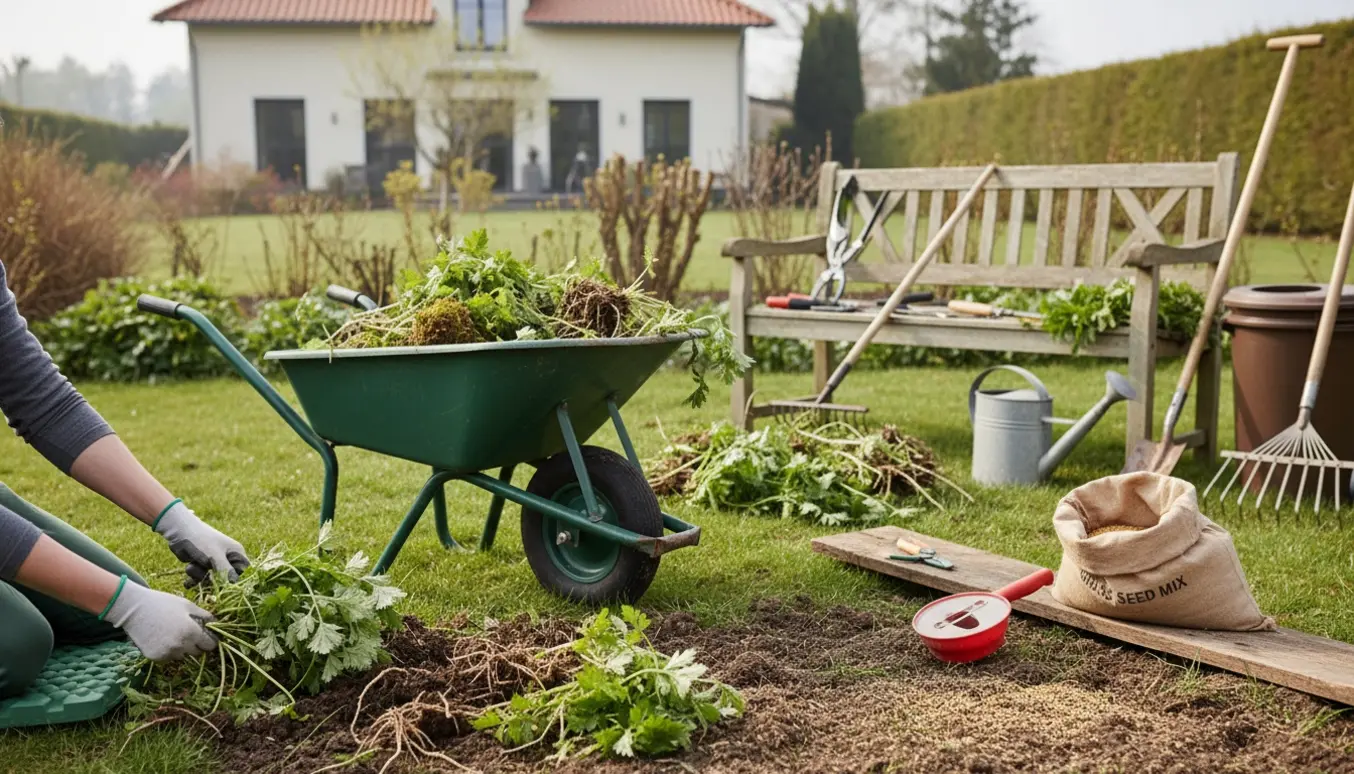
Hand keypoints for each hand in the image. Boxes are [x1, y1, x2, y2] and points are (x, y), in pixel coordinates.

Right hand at [103, 579, 217, 660]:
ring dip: (182, 649)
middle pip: (197, 652)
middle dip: (196, 644)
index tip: (206, 636)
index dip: (209, 640)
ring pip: (183, 656)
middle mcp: (180, 645)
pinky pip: (169, 658)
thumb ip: (205, 616)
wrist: (134, 609)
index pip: (210, 645)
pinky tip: (161, 638)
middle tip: (187, 632)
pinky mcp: (155, 658)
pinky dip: (168, 651)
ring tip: (171, 633)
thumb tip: (218, 624)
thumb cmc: (163, 604)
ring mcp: (167, 653)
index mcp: (191, 631)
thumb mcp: (187, 605)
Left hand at [154, 500, 249, 584]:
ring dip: (200, 577)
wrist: (178, 531)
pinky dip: (193, 580)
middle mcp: (227, 559)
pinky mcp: (201, 565)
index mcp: (236, 553)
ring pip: (212, 580)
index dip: (238, 581)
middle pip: (227, 579)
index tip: (226, 587)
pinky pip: (200, 579)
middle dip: (214, 581)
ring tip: (191, 567)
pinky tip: (187, 582)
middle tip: (204, 578)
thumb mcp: (214, 556)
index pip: (244, 572)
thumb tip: (234, 587)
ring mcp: (214, 563)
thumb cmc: (201, 540)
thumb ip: (225, 572)